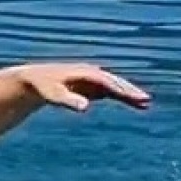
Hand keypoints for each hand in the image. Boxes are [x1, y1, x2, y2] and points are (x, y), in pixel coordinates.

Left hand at [17, 62, 151, 114]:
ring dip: (130, 94)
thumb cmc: (42, 87)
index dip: (120, 90)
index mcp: (84, 72)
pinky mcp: (91, 86)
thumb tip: (85, 107)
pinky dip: (123, 97)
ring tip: (146, 104)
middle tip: (146, 101)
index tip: (133, 98)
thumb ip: (68, 100)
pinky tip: (135, 104)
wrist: (35, 80)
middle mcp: (91, 73)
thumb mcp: (52, 94)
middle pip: (114, 82)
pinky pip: (111, 91)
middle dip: (129, 91)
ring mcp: (92, 79)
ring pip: (115, 86)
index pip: (107, 81)